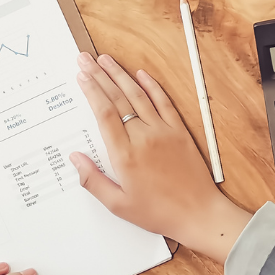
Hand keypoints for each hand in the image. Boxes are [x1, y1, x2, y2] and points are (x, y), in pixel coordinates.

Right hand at [68, 53, 253, 263]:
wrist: (199, 215)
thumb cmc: (159, 212)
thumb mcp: (118, 204)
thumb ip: (93, 181)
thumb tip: (75, 159)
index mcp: (125, 154)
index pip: (104, 112)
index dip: (91, 90)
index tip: (81, 76)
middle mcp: (143, 137)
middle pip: (117, 98)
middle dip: (99, 76)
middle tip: (85, 59)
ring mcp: (163, 131)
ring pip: (138, 95)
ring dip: (120, 75)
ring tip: (106, 60)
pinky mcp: (179, 132)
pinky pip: (163, 102)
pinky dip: (151, 86)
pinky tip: (140, 74)